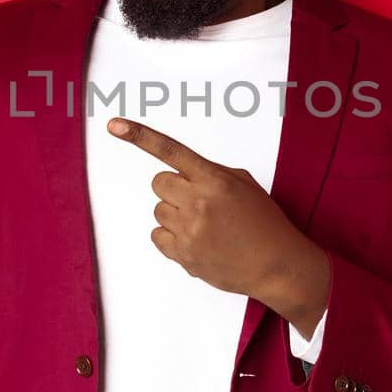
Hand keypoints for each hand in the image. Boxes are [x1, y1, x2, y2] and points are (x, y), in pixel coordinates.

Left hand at [106, 116, 330, 312]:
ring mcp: (188, 230)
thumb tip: (186, 175)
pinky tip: (196, 241)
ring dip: (175, 214)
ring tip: (205, 226)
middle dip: (173, 189)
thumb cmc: (265, 224)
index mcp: (214, 179)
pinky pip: (156, 236)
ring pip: (158, 211)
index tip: (114, 125)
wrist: (277, 266)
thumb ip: (212, 174)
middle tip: (197, 202)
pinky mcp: (183, 255)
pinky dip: (171, 237)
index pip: (170, 151)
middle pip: (158, 183)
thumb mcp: (244, 185)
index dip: (139, 136)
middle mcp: (198, 202)